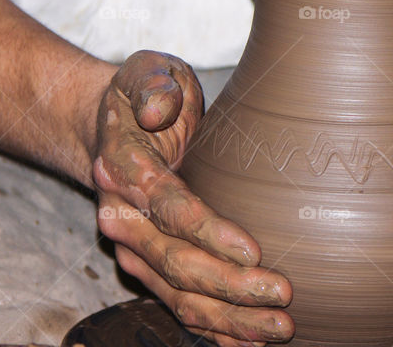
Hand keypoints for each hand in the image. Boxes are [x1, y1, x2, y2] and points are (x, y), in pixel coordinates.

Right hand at [91, 50, 293, 346]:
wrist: (109, 127)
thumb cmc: (142, 95)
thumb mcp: (147, 73)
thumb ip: (152, 86)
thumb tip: (158, 107)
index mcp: (124, 170)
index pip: (169, 207)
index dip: (209, 232)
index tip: (254, 249)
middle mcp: (124, 218)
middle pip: (176, 263)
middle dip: (230, 285)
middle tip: (283, 293)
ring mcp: (135, 249)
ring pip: (179, 295)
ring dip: (229, 317)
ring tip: (279, 327)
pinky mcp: (149, 266)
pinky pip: (179, 304)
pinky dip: (214, 328)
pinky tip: (249, 341)